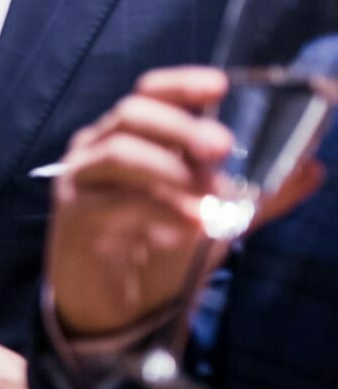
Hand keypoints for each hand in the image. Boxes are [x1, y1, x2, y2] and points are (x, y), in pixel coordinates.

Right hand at [47, 66, 323, 336]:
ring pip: (120, 152)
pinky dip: (159, 209)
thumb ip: (261, 196)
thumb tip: (314, 168)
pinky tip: (190, 223)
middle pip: (132, 112)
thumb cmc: (161, 249)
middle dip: (181, 125)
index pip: (151, 92)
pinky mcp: (74, 214)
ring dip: (170, 168)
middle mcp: (99, 145)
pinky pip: (115, 201)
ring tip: (211, 194)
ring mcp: (82, 177)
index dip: (182, 84)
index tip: (220, 87)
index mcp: (132, 134)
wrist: (119, 304)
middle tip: (223, 146)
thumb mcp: (219, 217)